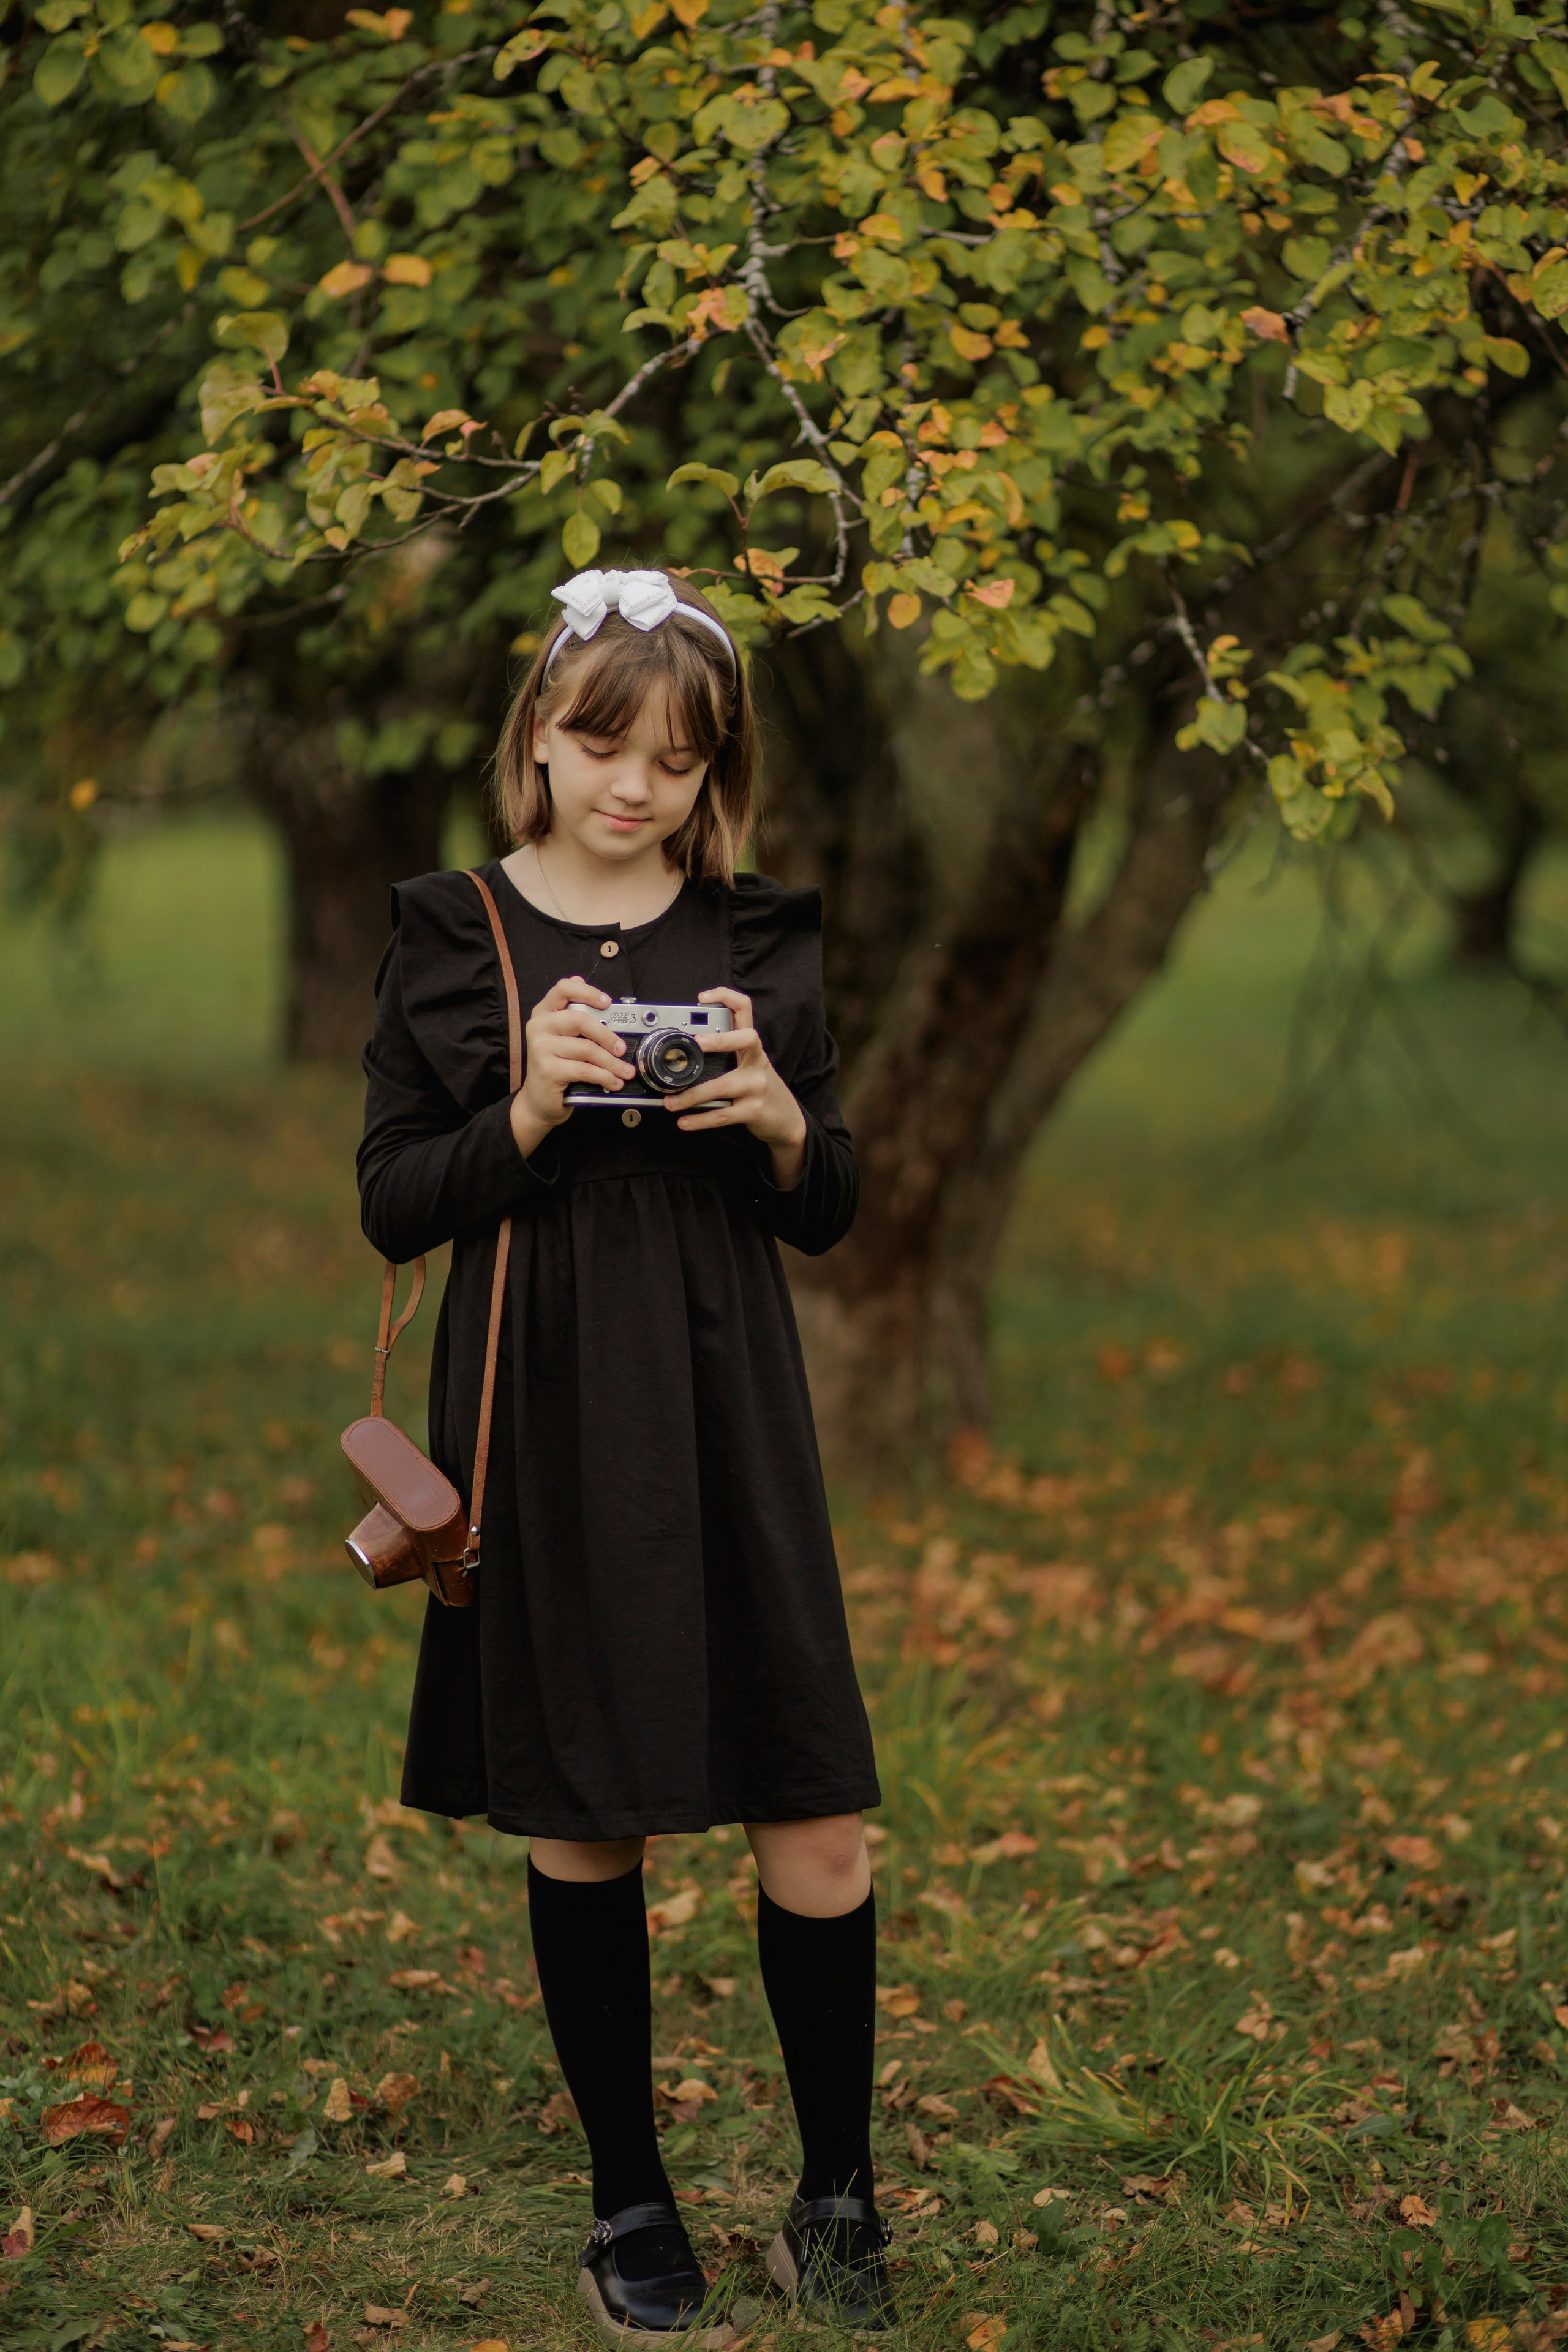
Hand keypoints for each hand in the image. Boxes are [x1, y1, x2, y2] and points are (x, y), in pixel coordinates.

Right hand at [510, 976, 625, 1162]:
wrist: (539, 1101)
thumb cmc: (556, 1068)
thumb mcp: (566, 1040)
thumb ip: (579, 1021)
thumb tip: (601, 1003)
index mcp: (544, 1013)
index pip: (564, 989)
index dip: (588, 992)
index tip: (607, 1002)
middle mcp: (538, 1027)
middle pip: (580, 1020)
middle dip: (607, 1035)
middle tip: (622, 1049)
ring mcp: (540, 1048)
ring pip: (586, 1049)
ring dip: (612, 1062)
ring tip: (625, 1071)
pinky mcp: (547, 1069)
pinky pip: (585, 1069)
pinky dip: (604, 1076)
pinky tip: (613, 1082)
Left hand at [665, 985, 807, 1188]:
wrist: (787, 1121)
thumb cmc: (759, 1089)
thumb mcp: (749, 1066)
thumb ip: (725, 1054)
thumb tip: (684, 1050)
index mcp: (751, 1047)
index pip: (744, 1010)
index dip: (726, 997)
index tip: (703, 997)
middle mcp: (757, 1061)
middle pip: (745, 1040)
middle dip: (721, 1040)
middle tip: (697, 1043)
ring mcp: (758, 1085)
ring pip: (723, 1085)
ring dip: (692, 1095)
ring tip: (670, 1102)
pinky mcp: (755, 1110)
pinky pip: (723, 1114)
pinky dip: (700, 1120)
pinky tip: (684, 1122)